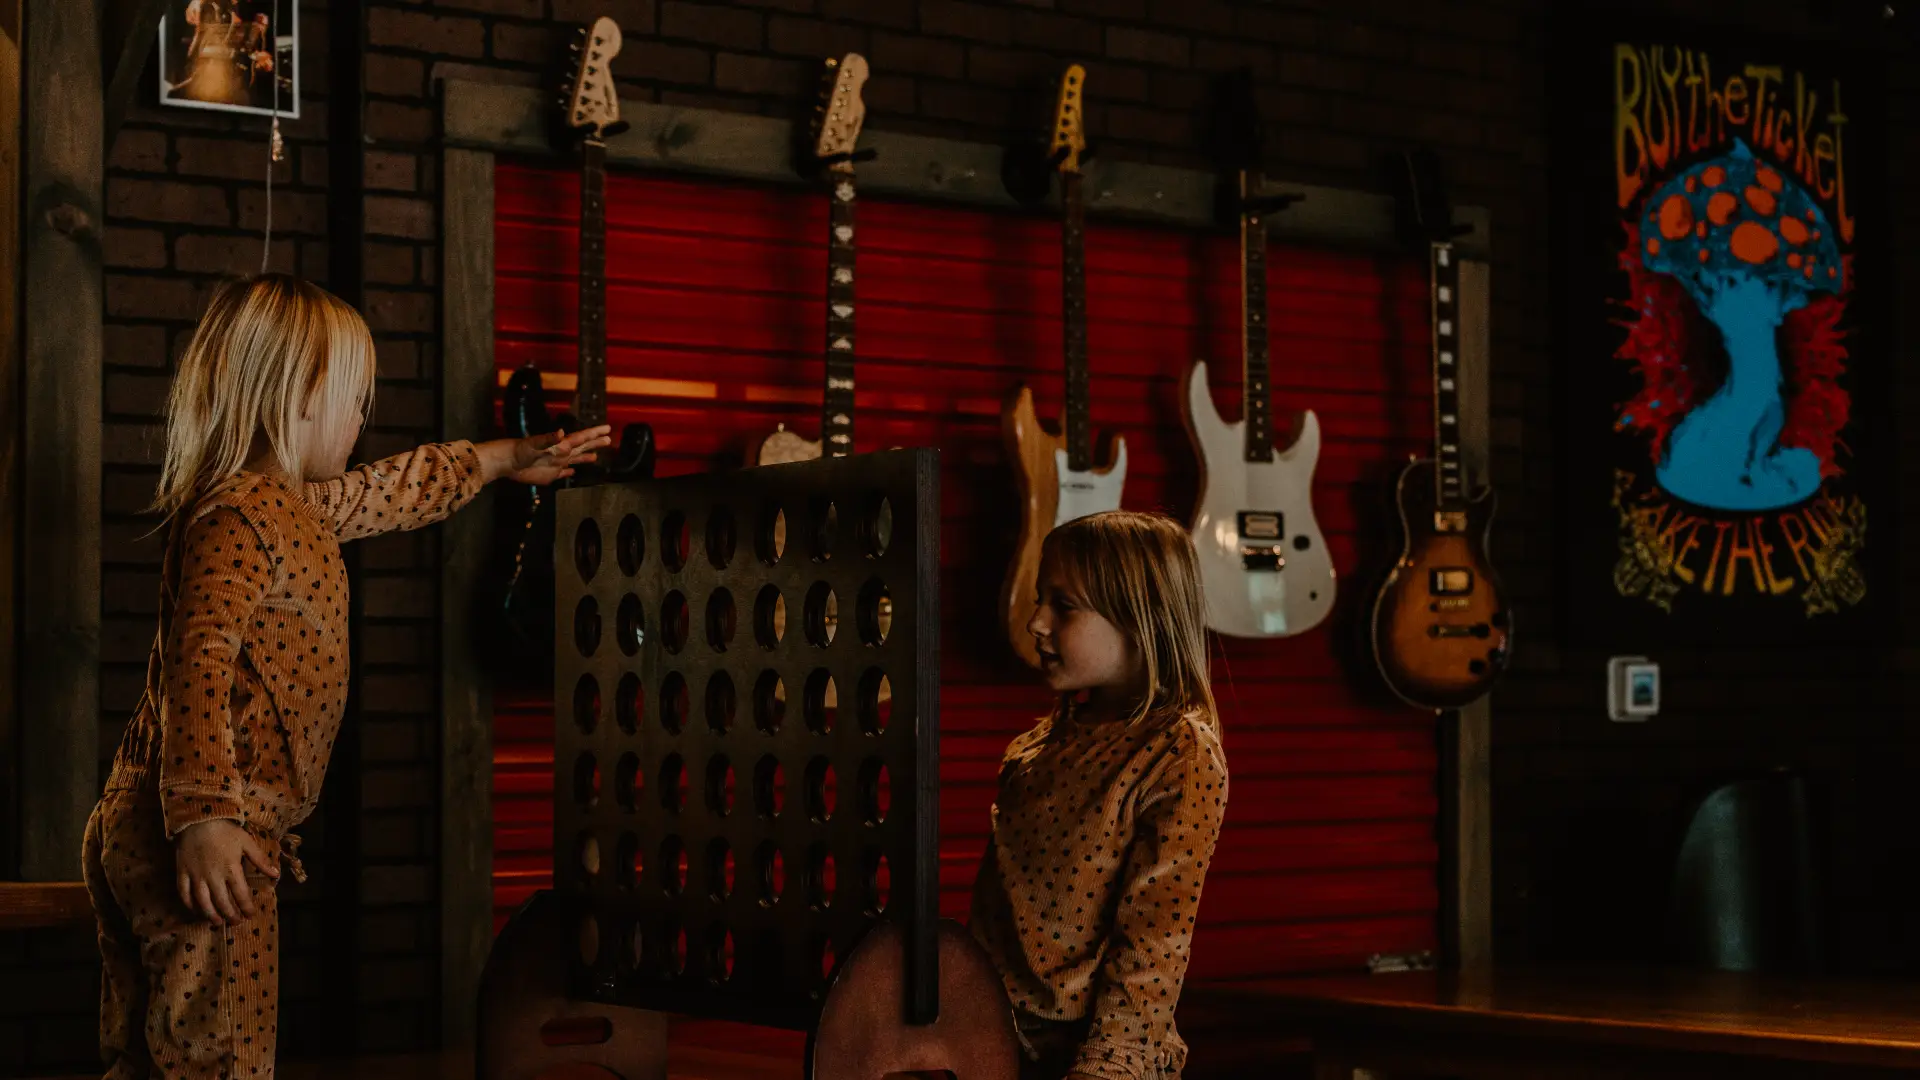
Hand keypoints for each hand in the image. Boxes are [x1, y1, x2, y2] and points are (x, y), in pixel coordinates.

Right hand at [175, 819, 278, 926]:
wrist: (198, 819)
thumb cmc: (225, 831)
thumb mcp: (247, 842)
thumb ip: (260, 860)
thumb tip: (275, 874)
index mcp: (231, 869)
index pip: (241, 895)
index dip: (246, 907)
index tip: (250, 915)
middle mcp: (213, 876)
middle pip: (222, 902)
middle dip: (230, 915)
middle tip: (235, 923)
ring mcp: (196, 876)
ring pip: (202, 902)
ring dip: (210, 915)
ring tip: (217, 922)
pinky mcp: (181, 873)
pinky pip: (184, 893)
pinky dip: (189, 905)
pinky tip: (195, 911)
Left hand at [480, 426, 612, 485]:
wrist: (507, 462)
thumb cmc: (520, 451)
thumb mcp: (536, 443)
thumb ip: (550, 438)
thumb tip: (562, 433)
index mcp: (561, 445)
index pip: (582, 438)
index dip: (595, 433)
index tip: (607, 429)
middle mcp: (561, 453)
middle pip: (582, 447)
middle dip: (595, 443)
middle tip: (609, 438)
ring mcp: (555, 464)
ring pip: (574, 460)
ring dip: (585, 457)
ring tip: (596, 456)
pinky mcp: (549, 475)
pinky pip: (562, 474)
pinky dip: (568, 473)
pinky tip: (572, 472)